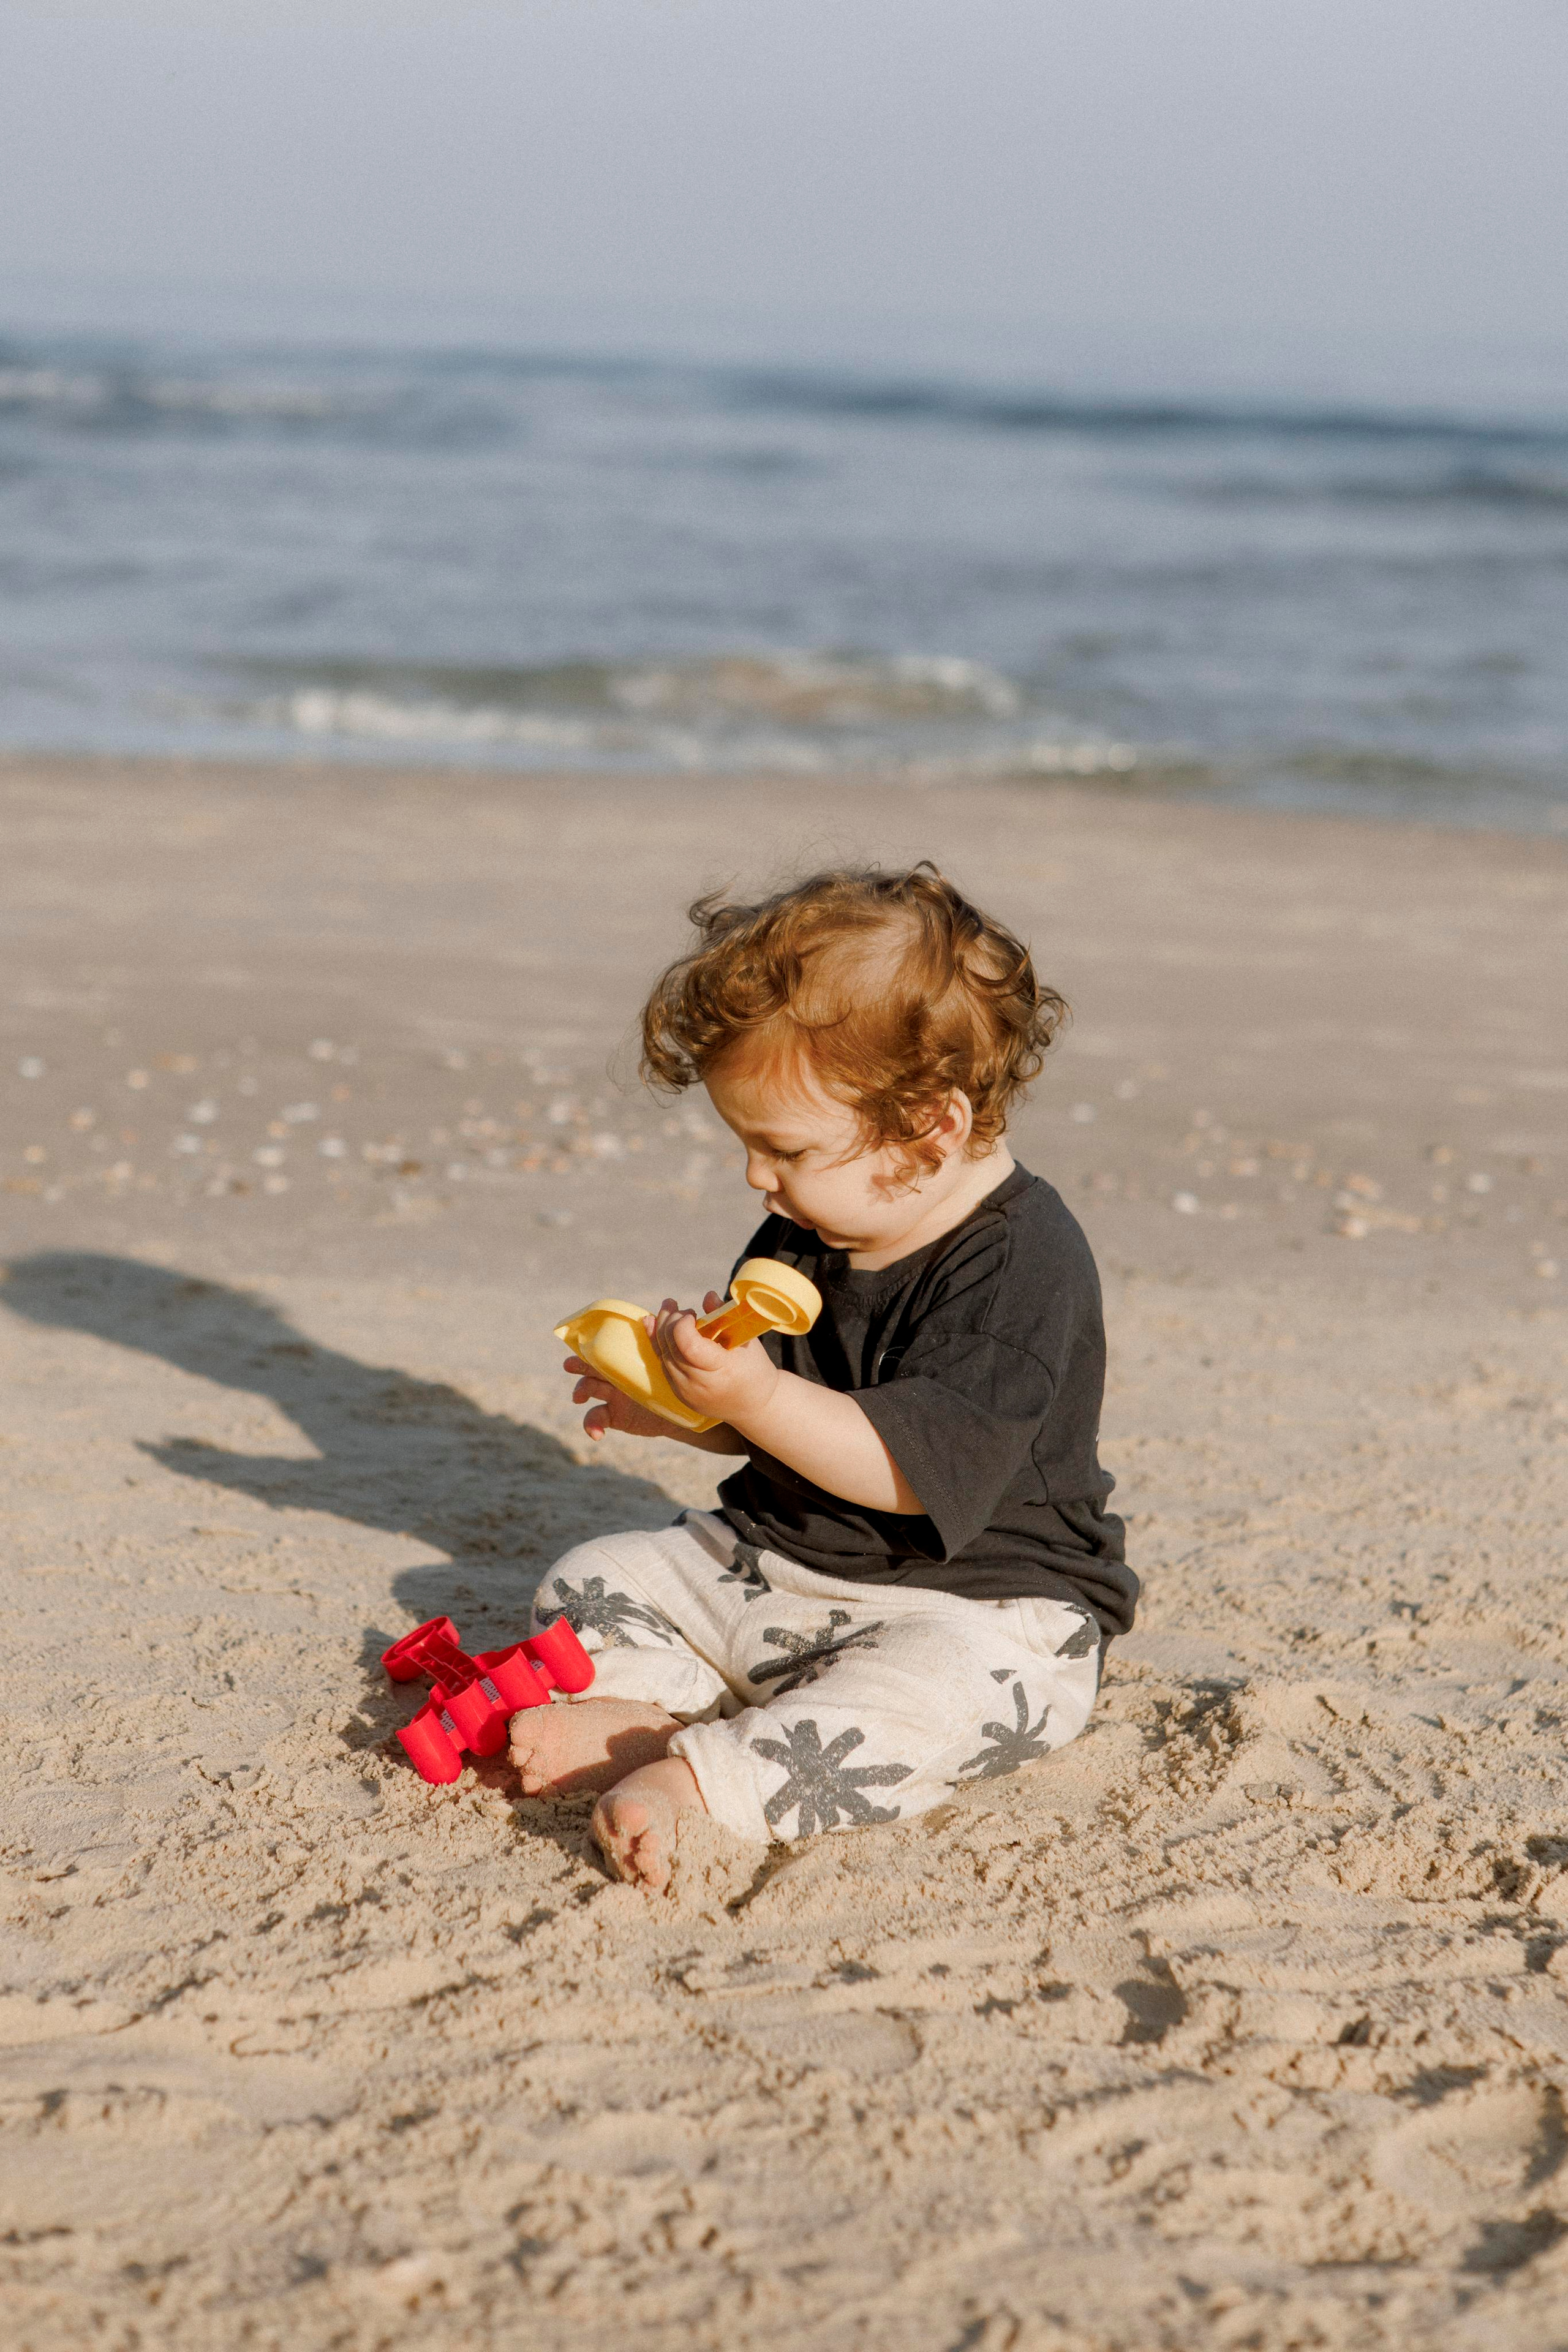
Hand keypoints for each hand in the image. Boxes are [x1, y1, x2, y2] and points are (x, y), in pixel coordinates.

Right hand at [565, 1351, 681, 1442]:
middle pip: (590, 1367)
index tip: (578, 1344)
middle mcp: (614, 1375)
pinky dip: (591, 1426)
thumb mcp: (666, 1361)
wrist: (681, 1410)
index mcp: (624, 1359)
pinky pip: (595, 1418)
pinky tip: (597, 1434)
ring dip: (579, 1391)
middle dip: (577, 1365)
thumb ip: (656, 1341)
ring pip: (587, 1389)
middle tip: (569, 1365)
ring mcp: (612, 1395)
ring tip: (578, 1398)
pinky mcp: (613, 1416)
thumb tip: (647, 1320)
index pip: (603, 1349)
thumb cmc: (673, 1380)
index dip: (589, 1346)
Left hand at [646, 1293, 779, 1431]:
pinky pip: (662, 1365)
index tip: (693, 1314)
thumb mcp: (746, 1340)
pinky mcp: (679, 1394)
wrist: (753, 1405)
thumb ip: (725, 1317)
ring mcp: (686, 1392)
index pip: (688, 1345)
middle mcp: (700, 1384)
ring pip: (663, 1356)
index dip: (683, 1324)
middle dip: (669, 1321)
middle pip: (672, 1348)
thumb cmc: (754, 1369)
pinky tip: (654, 1325)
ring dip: (660, 1329)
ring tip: (668, 1309)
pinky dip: (658, 1344)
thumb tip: (708, 1296)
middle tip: (677, 1306)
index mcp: (722, 1370)